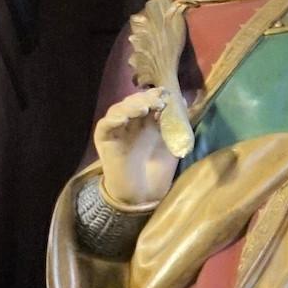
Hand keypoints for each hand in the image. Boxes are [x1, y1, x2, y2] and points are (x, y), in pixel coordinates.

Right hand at [93, 88, 177, 207]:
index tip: (166, 93)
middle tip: (158, 100)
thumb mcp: (171, 143)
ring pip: (119, 110)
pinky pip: (105, 125)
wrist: (144, 193)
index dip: (155, 95)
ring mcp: (116, 129)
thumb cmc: (158, 169)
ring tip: (144, 108)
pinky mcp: (104, 139)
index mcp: (144, 121)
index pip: (147, 101)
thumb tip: (184, 101)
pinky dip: (113, 119)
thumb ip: (176, 124)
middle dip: (145, 99)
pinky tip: (123, 118)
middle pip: (133, 103)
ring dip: (131, 106)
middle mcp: (129, 122)